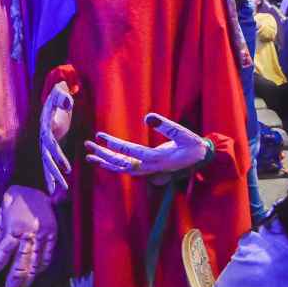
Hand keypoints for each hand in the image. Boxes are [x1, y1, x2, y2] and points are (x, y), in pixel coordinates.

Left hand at [0, 185, 57, 286]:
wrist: (37, 183)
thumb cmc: (16, 196)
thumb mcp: (2, 210)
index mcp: (14, 228)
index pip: (2, 253)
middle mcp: (29, 235)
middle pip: (21, 263)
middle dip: (14, 278)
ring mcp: (43, 236)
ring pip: (36, 262)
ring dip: (29, 277)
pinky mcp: (53, 235)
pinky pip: (48, 255)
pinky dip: (43, 266)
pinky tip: (37, 272)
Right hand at [40, 82, 72, 199]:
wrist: (47, 103)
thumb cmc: (55, 99)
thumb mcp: (58, 95)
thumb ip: (61, 96)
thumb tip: (66, 98)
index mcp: (45, 128)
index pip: (51, 144)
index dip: (59, 156)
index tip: (67, 168)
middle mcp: (42, 139)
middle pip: (47, 158)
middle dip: (54, 172)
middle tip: (64, 184)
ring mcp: (42, 144)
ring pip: (46, 163)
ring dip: (52, 176)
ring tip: (58, 190)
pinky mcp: (45, 148)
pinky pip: (47, 163)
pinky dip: (50, 175)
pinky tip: (54, 187)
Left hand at [85, 113, 208, 178]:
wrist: (200, 158)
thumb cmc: (192, 145)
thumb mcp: (184, 133)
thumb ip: (167, 126)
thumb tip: (148, 116)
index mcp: (158, 159)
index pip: (132, 153)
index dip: (116, 145)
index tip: (101, 136)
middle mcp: (150, 167)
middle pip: (122, 164)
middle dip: (104, 154)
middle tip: (87, 144)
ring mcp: (148, 169)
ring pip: (122, 168)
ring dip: (105, 161)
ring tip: (89, 153)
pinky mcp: (147, 168)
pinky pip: (126, 169)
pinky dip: (112, 165)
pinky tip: (101, 159)